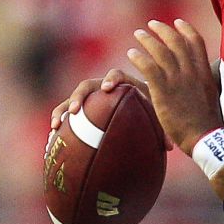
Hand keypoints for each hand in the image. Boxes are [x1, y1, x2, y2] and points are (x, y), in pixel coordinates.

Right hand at [50, 68, 174, 150]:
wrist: (145, 107)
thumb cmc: (155, 111)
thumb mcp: (160, 118)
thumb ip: (164, 129)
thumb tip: (170, 147)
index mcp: (126, 84)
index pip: (117, 75)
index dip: (111, 79)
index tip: (108, 88)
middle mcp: (105, 88)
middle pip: (88, 85)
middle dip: (79, 96)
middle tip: (74, 111)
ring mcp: (92, 98)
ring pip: (73, 99)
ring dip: (62, 109)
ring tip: (55, 127)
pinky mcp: (84, 109)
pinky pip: (68, 114)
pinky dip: (60, 122)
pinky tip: (52, 139)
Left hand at [127, 19, 223, 155]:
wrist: (205, 137)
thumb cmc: (209, 123)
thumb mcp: (212, 97)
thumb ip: (205, 84)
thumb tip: (205, 82)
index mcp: (204, 72)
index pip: (196, 41)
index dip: (186, 29)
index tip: (177, 22)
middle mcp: (192, 71)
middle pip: (176, 41)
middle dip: (163, 30)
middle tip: (151, 24)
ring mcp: (178, 79)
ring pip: (160, 50)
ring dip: (147, 40)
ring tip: (138, 34)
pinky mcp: (163, 90)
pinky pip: (148, 66)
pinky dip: (139, 57)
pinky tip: (131, 54)